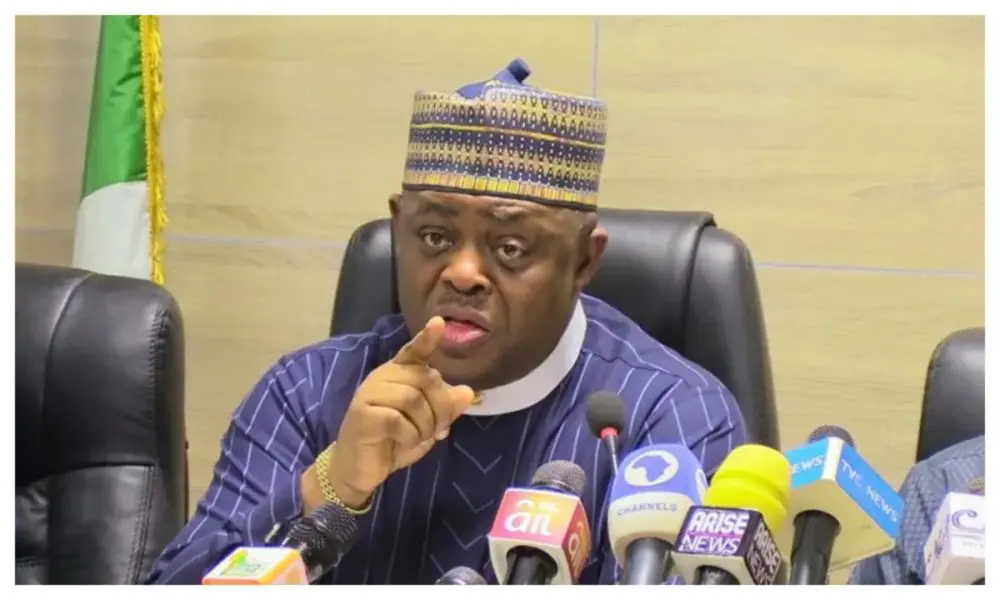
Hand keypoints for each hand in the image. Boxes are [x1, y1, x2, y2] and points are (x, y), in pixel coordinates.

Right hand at [310, 317, 476, 508]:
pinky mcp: (362, 414)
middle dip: (440, 408)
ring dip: (425, 424)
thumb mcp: (426, 426)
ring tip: (418, 437)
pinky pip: (397, 419)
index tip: (439, 323)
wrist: (356, 469)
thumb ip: (445, 409)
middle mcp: (383, 377)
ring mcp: (370, 393)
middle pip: (426, 379)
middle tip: (436, 429)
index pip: (414, 351)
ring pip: (412, 399)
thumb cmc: (392, 442)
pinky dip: (409, 435)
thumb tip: (468, 392)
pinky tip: (403, 441)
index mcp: (398, 375)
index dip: (427, 338)